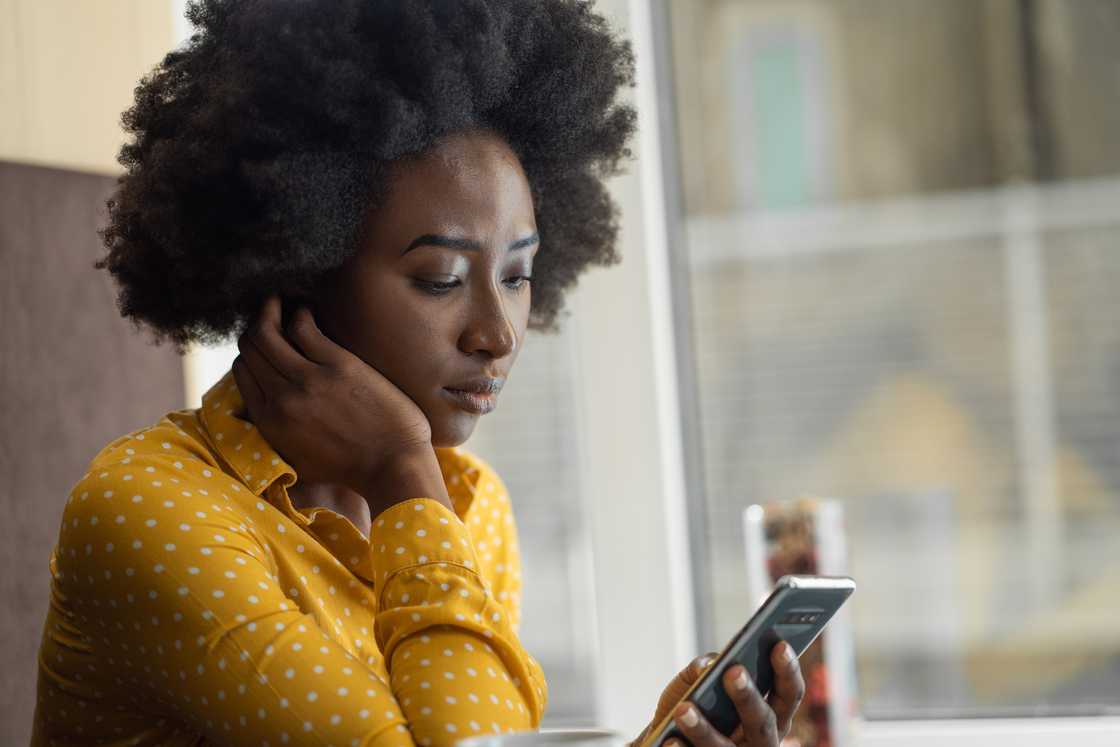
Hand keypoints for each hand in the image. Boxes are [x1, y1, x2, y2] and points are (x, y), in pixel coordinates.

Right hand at [232, 294, 434, 493]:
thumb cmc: (352, 467)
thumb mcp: (297, 462)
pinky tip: (307, 310)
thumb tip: (262, 409)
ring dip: (270, 308)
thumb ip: (275, 436)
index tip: (264, 340)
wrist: (394, 467)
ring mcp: (308, 381)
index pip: (242, 370)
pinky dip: (300, 313)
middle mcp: (281, 399)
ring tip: (280, 299)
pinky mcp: (338, 366)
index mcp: (269, 422)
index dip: (251, 351)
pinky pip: (303, 327)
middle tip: (268, 311)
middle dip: (256, 324)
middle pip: (252, 346)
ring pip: (268, 332)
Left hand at [632, 643, 804, 746]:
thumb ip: (705, 667)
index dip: (788, 670)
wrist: (666, 738)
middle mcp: (762, 740)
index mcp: (770, 714)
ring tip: (684, 709)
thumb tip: (710, 664)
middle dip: (748, 696)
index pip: (788, 694)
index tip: (780, 644)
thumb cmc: (693, 704)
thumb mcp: (697, 681)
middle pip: (762, 721)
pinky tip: (670, 740)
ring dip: (704, 728)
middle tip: (733, 671)